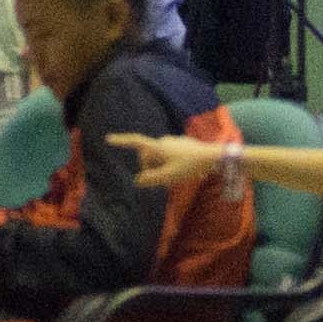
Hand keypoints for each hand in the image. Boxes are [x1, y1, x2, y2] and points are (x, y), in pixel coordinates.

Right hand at [109, 130, 230, 188]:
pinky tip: (183, 172)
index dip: (122, 141)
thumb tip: (137, 181)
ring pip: (159, 156)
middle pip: (148, 155)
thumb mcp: (169, 177)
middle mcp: (163, 141)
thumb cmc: (190, 167)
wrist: (214, 156)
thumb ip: (151, 180)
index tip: (108, 139)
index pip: (136, 142)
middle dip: (151, 167)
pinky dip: (170, 164)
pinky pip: (170, 155)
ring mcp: (173, 141)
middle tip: (162, 182)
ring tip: (175, 178)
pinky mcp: (182, 144)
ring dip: (162, 167)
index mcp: (158, 147)